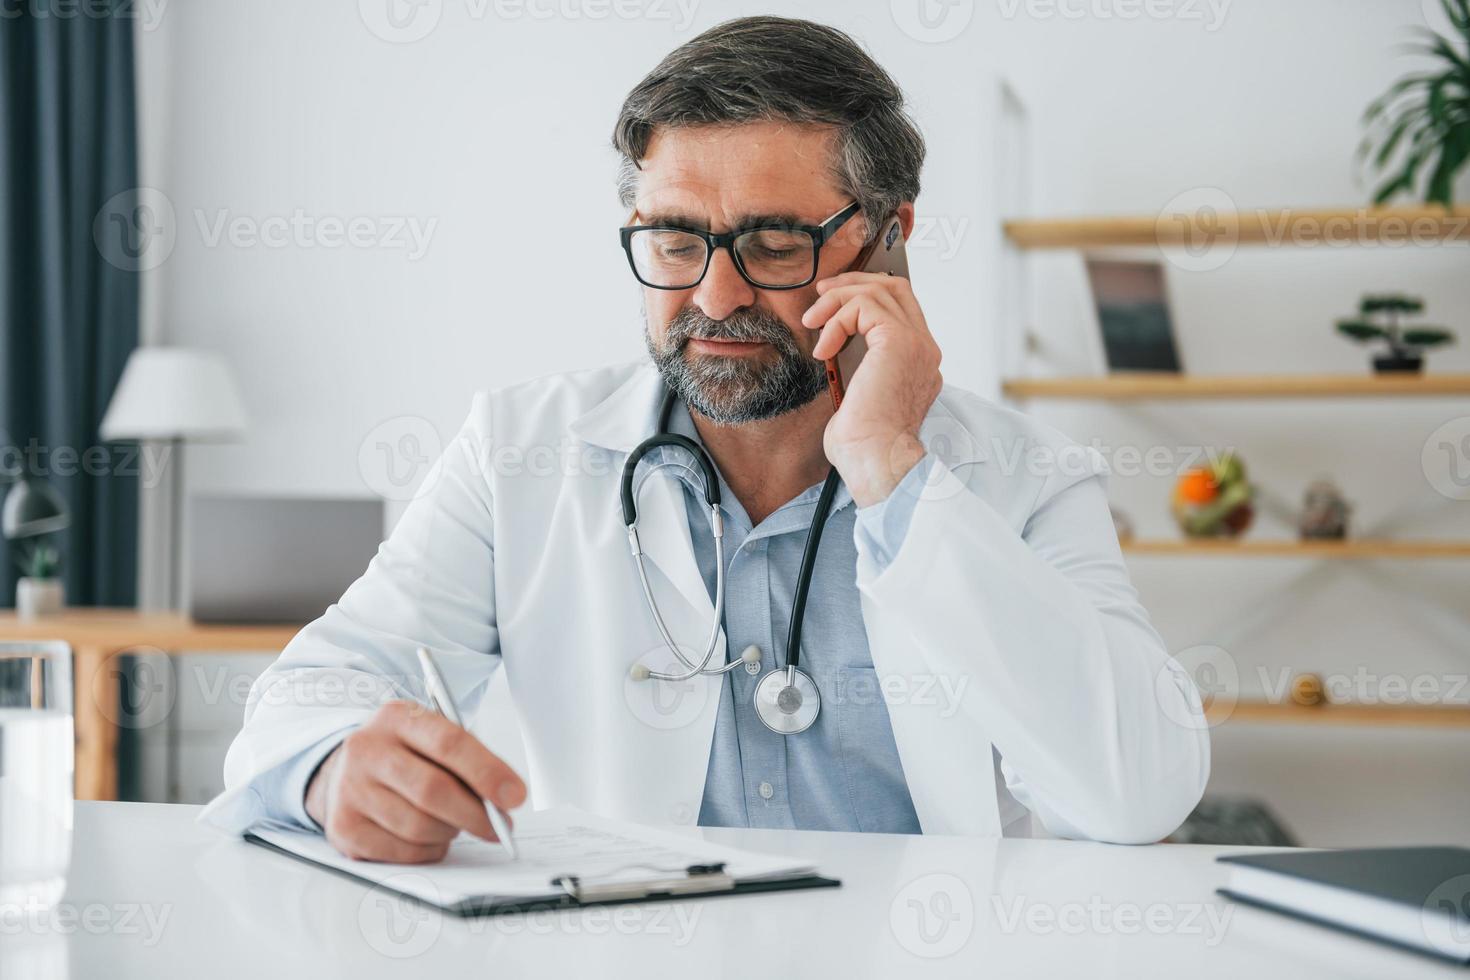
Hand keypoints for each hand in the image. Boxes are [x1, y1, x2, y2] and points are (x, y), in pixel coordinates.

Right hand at [304, 700, 526, 863]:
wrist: (346, 771)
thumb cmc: (406, 755)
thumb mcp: (431, 739)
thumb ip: (467, 760)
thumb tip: (504, 799)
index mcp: (397, 717)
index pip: (449, 742)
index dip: (487, 772)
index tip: (516, 796)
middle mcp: (366, 749)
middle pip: (433, 790)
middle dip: (476, 814)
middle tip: (500, 826)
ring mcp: (349, 790)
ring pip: (419, 826)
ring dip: (451, 832)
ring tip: (456, 824)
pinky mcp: (343, 828)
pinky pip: (403, 852)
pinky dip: (429, 850)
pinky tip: (431, 838)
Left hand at [802, 271, 941, 505]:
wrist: (876, 461)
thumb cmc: (864, 446)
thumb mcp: (860, 399)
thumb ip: (858, 371)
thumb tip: (835, 355)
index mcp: (918, 362)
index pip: (901, 309)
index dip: (866, 295)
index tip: (833, 301)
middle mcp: (924, 349)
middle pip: (896, 288)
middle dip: (854, 282)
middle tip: (821, 293)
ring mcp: (915, 343)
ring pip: (878, 290)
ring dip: (838, 300)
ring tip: (812, 322)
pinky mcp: (898, 342)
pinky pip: (864, 306)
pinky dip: (837, 319)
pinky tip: (823, 348)